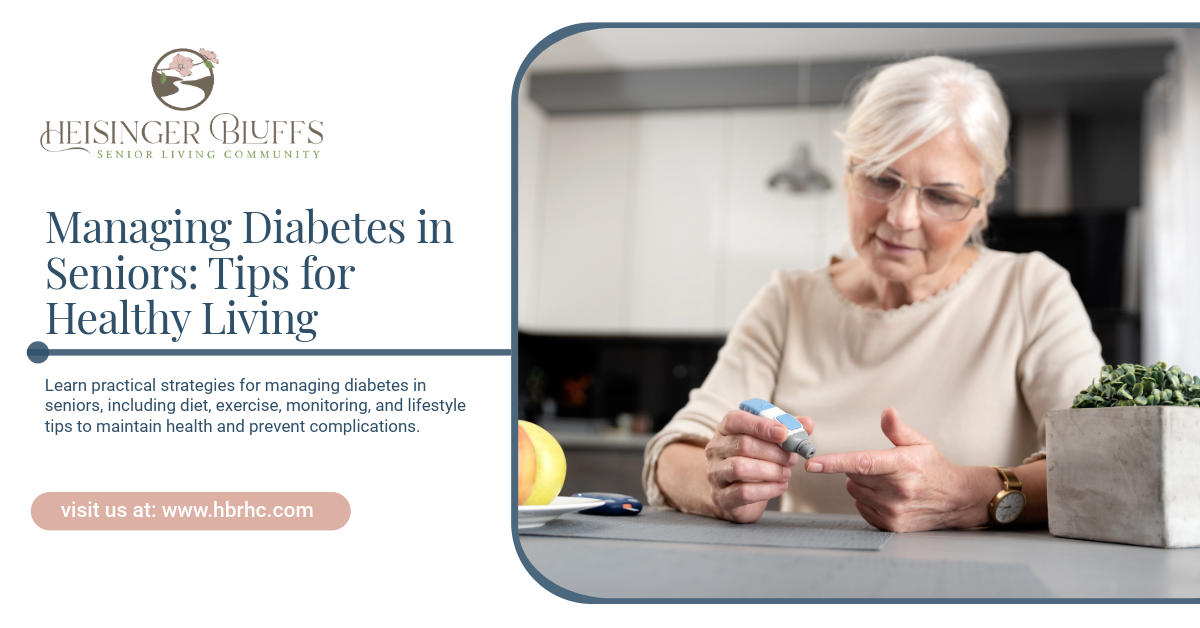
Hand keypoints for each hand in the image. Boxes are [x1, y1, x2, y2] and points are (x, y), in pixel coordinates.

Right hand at [703, 409, 812, 522]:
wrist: (734, 492)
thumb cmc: (753, 461)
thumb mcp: (767, 442)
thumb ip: (787, 430)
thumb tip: (807, 423)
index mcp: (726, 429)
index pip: (737, 420)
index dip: (761, 425)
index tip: (784, 433)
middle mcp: (715, 449)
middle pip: (743, 444)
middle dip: (773, 452)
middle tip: (791, 458)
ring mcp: (715, 473)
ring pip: (740, 468)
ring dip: (770, 470)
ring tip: (786, 473)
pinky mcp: (720, 496)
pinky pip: (743, 492)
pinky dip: (767, 489)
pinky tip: (780, 486)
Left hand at [803, 407, 997, 531]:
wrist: (955, 500)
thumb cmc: (933, 468)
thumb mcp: (920, 443)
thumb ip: (898, 429)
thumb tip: (887, 412)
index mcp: (902, 465)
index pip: (863, 463)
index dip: (834, 463)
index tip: (813, 464)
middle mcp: (897, 491)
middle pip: (853, 476)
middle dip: (859, 469)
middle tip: (881, 468)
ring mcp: (894, 511)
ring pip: (855, 492)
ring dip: (862, 485)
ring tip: (887, 482)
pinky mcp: (891, 525)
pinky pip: (861, 508)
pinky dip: (867, 501)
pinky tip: (887, 497)